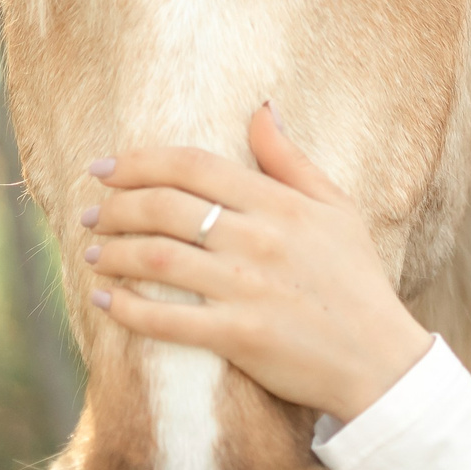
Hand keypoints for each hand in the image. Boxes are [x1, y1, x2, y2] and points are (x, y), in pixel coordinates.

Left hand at [80, 104, 433, 424]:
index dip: (139, 162)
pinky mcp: (238, 337)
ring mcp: (247, 288)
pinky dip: (128, 309)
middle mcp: (259, 240)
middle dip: (115, 207)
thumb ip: (292, 160)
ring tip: (91, 253)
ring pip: (158, 258)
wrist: (380, 360)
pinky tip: (105, 302)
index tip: (104, 169)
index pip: (194, 166)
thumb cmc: (357, 281)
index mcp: (280, 204)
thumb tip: (261, 109)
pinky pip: (167, 320)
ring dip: (113, 252)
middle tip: (90, 213)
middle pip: (165, 207)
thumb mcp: (337, 209)